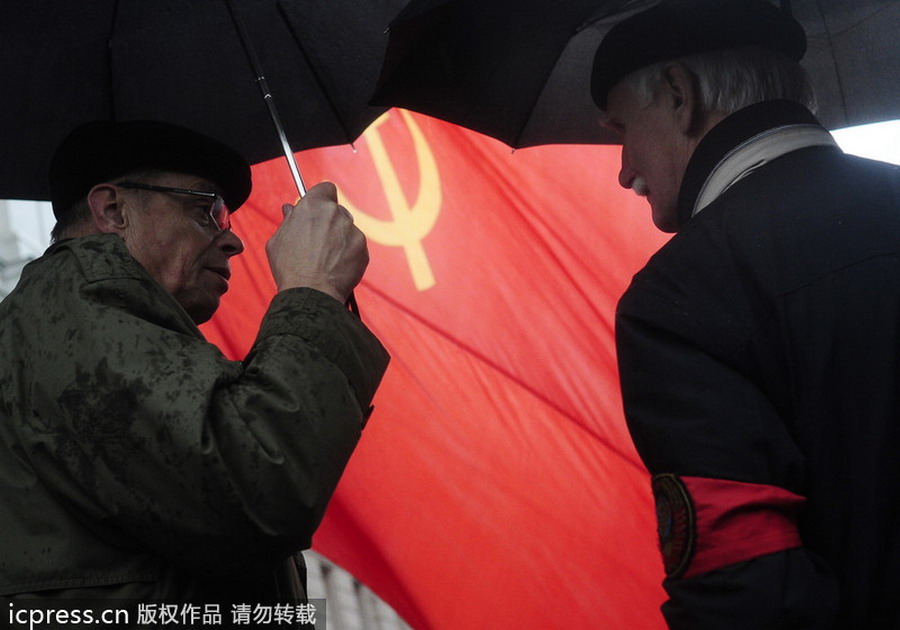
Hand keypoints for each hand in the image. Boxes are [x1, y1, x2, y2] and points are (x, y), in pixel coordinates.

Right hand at [266, 182, 367, 302]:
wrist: (311, 293)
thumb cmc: (289, 267)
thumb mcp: (278, 240)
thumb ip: (288, 220)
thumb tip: (290, 209)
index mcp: (313, 205)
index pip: (325, 188)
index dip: (321, 198)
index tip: (316, 209)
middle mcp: (336, 213)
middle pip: (336, 210)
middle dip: (329, 222)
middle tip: (317, 241)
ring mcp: (352, 231)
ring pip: (347, 229)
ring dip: (339, 239)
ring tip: (324, 259)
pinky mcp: (363, 248)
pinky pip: (355, 247)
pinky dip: (348, 254)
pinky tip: (335, 267)